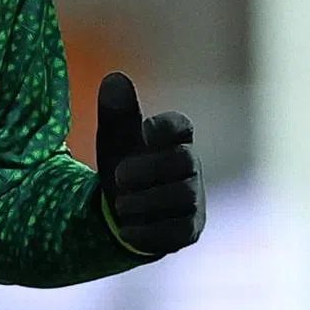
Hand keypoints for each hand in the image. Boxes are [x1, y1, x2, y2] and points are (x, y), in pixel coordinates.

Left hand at [95, 71, 204, 255]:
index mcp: (174, 140)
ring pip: (184, 197)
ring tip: (119, 204)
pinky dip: (148, 231)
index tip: (143, 132)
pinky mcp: (190, 230)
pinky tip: (126, 229)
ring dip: (145, 201)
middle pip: (184, 162)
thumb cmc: (123, 166)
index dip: (164, 127)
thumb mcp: (114, 140)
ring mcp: (194, 200)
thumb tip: (114, 77)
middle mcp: (190, 167)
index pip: (181, 126)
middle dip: (149, 169)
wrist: (120, 214)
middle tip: (118, 177)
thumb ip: (116, 112)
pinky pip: (179, 231)